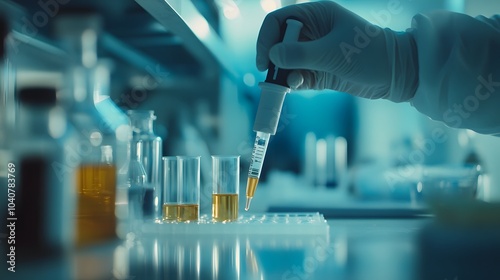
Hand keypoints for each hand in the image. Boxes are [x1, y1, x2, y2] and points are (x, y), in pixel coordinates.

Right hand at [256, 1, 416, 101]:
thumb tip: (272, 56)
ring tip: (287, 85)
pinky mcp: (319, 72)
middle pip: (278, 43)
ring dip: (283, 75)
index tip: (265, 61)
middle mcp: (311, 33)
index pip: (279, 22)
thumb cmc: (369, 54)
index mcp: (315, 16)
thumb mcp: (333, 53)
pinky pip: (297, 77)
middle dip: (274, 61)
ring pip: (286, 63)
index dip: (267, 39)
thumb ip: (300, 55)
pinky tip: (296, 88)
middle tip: (272, 77)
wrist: (395, 74)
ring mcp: (314, 54)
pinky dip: (293, 83)